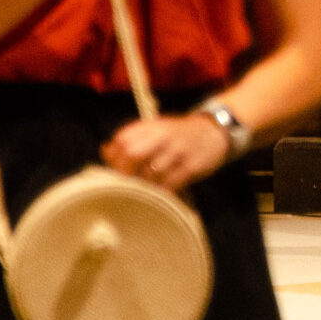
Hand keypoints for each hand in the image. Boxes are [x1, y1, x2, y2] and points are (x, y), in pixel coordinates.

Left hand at [103, 113, 231, 192]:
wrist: (214, 131)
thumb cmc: (178, 135)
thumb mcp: (156, 129)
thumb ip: (131, 139)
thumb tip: (105, 151)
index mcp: (152, 126)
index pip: (123, 140)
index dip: (114, 158)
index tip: (114, 170)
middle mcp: (164, 136)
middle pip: (133, 154)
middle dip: (124, 173)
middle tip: (124, 185)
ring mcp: (179, 151)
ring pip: (150, 173)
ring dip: (143, 186)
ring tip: (143, 191)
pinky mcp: (192, 167)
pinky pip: (170, 184)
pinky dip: (161, 192)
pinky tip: (160, 193)